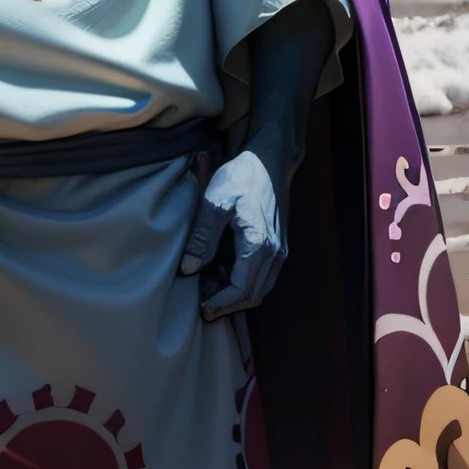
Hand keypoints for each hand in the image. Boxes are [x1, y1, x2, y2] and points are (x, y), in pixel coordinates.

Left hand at [180, 148, 285, 319]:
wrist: (269, 159)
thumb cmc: (242, 176)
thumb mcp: (215, 202)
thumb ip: (203, 237)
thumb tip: (189, 269)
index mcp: (258, 244)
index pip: (242, 290)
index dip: (220, 304)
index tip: (200, 309)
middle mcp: (274, 252)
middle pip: (253, 295)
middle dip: (227, 305)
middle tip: (201, 308)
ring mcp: (278, 250)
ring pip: (259, 288)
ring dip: (235, 297)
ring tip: (208, 294)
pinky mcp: (277, 245)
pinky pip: (262, 276)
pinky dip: (244, 283)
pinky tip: (221, 277)